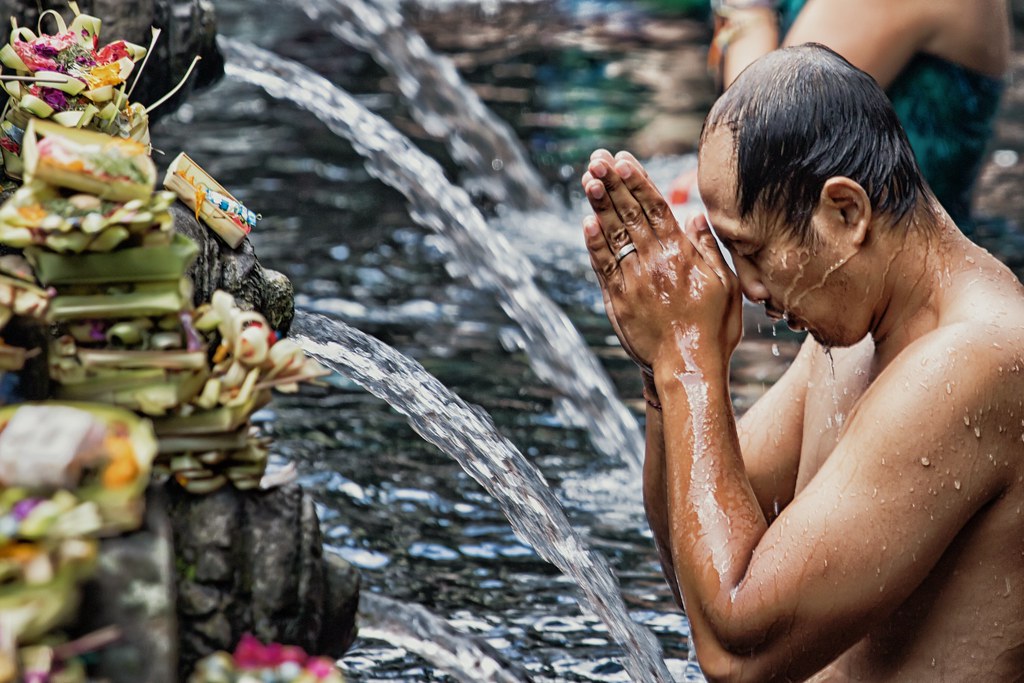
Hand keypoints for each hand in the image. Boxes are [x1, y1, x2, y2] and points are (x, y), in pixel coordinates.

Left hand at [581, 150, 741, 374]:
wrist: (688, 367)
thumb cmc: (713, 328)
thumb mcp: (725, 285)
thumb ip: (707, 249)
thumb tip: (695, 217)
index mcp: (681, 254)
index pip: (656, 208)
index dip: (638, 181)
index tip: (624, 159)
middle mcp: (654, 262)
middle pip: (630, 214)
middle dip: (613, 183)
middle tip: (597, 157)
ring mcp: (633, 280)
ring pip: (613, 234)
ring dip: (599, 204)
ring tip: (588, 178)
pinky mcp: (618, 299)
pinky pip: (602, 265)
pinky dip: (593, 243)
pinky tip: (586, 221)